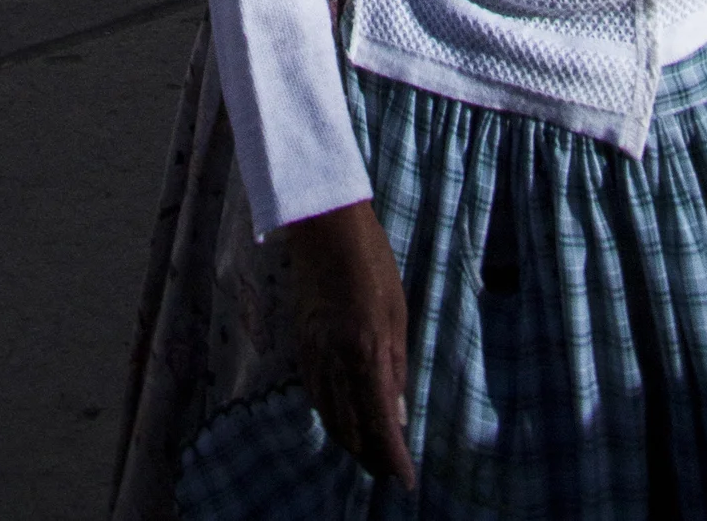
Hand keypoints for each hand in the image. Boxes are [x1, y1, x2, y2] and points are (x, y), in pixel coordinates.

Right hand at [282, 199, 416, 493]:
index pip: (380, 422)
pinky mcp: (301, 342)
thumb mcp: (397, 313)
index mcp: (365, 350)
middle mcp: (335, 359)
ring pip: (329, 415)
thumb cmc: (372, 262)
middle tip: (390, 471)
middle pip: (351, 427)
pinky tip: (342, 418)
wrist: (324, 225)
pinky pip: (315, 393)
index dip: (393, 458)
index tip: (405, 481)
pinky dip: (331, 415)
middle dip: (371, 456)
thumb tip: (398, 414)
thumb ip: (396, 367)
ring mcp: (313, 352)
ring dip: (350, 440)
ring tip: (369, 453)